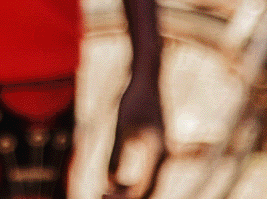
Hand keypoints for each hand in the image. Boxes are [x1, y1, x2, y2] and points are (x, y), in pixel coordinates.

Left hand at [102, 73, 165, 198]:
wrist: (148, 79)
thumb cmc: (134, 99)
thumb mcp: (120, 128)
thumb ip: (115, 156)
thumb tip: (108, 182)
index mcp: (159, 154)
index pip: (143, 189)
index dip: (124, 198)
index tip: (103, 196)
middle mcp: (165, 157)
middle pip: (148, 190)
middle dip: (127, 197)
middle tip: (102, 196)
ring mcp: (163, 154)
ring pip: (149, 184)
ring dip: (129, 192)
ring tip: (106, 193)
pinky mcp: (157, 149)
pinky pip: (148, 174)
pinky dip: (133, 182)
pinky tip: (115, 181)